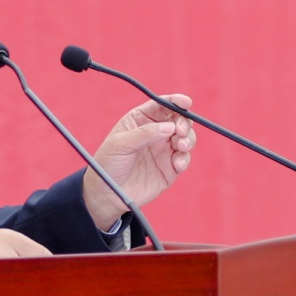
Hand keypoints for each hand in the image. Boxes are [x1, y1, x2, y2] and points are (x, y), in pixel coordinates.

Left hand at [82, 94, 195, 230]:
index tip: (186, 102)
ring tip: (181, 146)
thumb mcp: (121, 144)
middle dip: (184, 122)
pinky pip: (184, 159)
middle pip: (179, 120)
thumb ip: (144, 133)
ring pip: (186, 138)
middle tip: (180, 131)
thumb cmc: (108, 163)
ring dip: (188, 139)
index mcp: (141, 120)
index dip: (175, 101)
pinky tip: (177, 164)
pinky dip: (184, 159)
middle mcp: (156, 132)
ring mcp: (164, 150)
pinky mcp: (170, 168)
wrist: (107, 193)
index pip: (162, 105)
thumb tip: (169, 126)